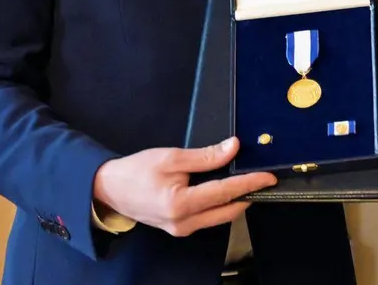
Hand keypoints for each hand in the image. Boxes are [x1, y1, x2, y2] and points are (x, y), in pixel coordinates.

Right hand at [91, 137, 274, 237]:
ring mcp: (181, 229)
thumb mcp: (171, 157)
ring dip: (236, 202)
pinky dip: (221, 206)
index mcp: (180, 204)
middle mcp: (183, 223)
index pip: (225, 193)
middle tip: (264, 180)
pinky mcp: (179, 229)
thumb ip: (205, 156)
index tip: (269, 177)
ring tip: (249, 184)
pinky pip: (208, 219)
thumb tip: (233, 147)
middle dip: (248, 196)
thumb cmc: (136, 171)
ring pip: (219, 217)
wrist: (108, 189)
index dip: (249, 183)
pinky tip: (227, 192)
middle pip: (227, 211)